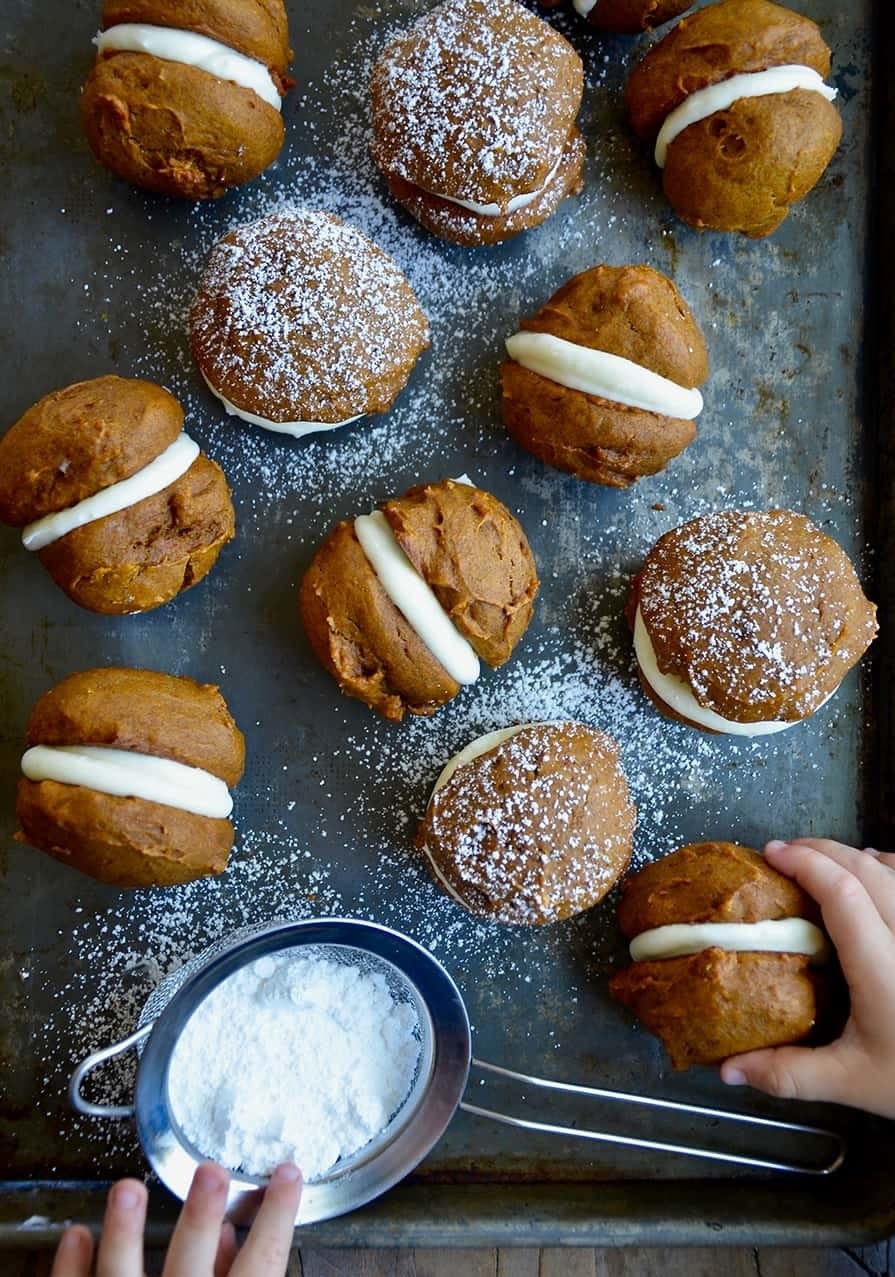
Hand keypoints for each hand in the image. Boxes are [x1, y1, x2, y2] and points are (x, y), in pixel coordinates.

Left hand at [50, 1161, 301, 1276]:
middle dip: (201, 1218)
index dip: (279, 1218)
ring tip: (126, 1189)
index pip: (263, 1266)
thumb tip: (236, 1242)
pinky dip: (72, 1267)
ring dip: (123, 1234)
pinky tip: (76, 1235)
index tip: (289, 1173)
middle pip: (192, 1265)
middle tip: (210, 1171)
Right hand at [720, 837, 894, 1117]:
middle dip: (820, 850)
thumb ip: (789, 1074)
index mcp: (882, 966)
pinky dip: (888, 868)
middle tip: (783, 852)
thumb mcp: (851, 1082)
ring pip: (894, 869)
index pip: (844, 892)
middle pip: (866, 867)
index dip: (806, 863)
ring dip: (854, 856)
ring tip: (822, 863)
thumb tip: (729, 1070)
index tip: (772, 853)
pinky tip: (875, 877)